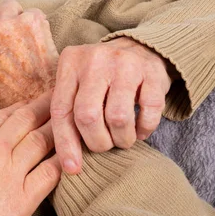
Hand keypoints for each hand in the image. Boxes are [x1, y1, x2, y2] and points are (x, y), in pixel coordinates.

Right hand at [0, 0, 58, 107]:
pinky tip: (39, 38)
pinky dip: (37, 22)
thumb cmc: (13, 98)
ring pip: (8, 4)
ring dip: (16, 15)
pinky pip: (32, 11)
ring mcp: (4, 26)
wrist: (42, 99)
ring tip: (24, 33)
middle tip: (9, 30)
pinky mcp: (29, 21)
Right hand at [0, 93, 60, 215]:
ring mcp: (7, 174)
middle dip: (47, 106)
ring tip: (74, 122)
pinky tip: (71, 158)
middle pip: (27, 120)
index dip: (23, 106)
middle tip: (63, 97)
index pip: (3, 115)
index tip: (33, 103)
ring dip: (60, 129)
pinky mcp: (20, 201)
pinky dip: (62, 162)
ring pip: (42, 141)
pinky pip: (49, 174)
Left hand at [51, 37, 171, 173]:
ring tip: (122, 139)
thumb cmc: (100, 76)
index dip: (66, 144)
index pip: (61, 110)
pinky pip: (148, 112)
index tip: (73, 168)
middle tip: (103, 146)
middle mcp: (94, 59)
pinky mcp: (153, 71)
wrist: (139, 46)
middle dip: (96, 142)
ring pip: (118, 117)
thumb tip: (67, 162)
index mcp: (69, 62)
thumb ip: (68, 111)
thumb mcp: (76, 83)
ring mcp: (125, 63)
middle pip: (88, 116)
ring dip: (121, 139)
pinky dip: (144, 129)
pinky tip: (140, 130)